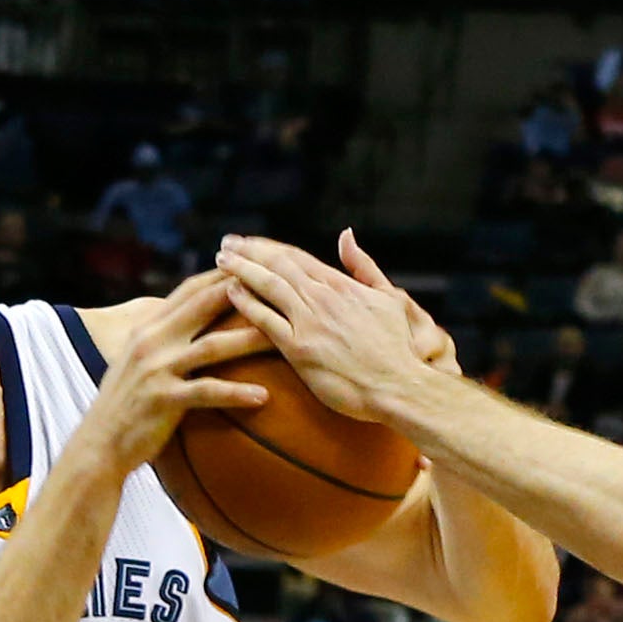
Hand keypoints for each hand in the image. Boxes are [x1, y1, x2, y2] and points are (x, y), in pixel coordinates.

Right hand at [66, 272, 270, 474]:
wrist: (99, 444)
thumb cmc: (125, 406)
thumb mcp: (137, 362)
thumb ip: (162, 339)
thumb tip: (188, 323)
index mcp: (148, 328)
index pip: (189, 290)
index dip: (222, 275)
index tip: (254, 266)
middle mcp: (152, 341)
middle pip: (204, 306)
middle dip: (242, 294)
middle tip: (279, 290)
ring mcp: (157, 369)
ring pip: (212, 346)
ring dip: (250, 341)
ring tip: (282, 341)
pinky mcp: (164, 400)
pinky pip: (207, 392)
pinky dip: (236, 393)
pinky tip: (263, 397)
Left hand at [218, 232, 446, 421]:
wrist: (401, 385)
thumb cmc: (399, 349)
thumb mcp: (390, 298)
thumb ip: (364, 267)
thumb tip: (346, 235)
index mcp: (341, 285)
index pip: (296, 257)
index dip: (270, 247)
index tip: (250, 241)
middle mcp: (323, 297)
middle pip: (278, 264)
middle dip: (249, 250)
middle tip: (226, 242)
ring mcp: (310, 322)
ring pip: (268, 285)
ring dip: (241, 269)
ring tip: (220, 259)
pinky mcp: (301, 350)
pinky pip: (266, 321)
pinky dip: (247, 303)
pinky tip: (229, 291)